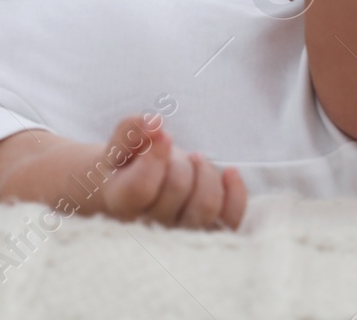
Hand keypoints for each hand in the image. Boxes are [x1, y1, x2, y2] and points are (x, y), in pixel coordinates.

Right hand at [98, 115, 245, 230]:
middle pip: (176, 189)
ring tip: (195, 158)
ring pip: (205, 208)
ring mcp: (181, 233)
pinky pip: (231, 220)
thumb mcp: (121, 145)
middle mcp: (150, 226)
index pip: (139, 187)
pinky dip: (235, 194)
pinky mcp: (208, 233)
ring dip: (206, 174)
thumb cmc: (128, 165)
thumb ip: (132, 131)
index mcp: (120, 203)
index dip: (154, 156)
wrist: (135, 190)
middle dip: (179, 160)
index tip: (163, 135)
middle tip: (173, 150)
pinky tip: (229, 172)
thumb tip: (154, 122)